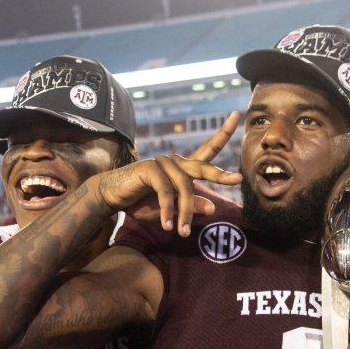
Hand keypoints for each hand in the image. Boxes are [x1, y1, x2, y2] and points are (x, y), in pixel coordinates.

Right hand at [91, 113, 241, 236]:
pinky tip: (167, 226)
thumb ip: (190, 208)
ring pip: (185, 189)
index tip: (236, 115)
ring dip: (185, 214)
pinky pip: (167, 192)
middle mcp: (175, 162)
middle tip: (237, 179)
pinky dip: (168, 211)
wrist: (112, 199)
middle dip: (220, 175)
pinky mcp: (151, 168)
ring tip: (183, 233)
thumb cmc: (140, 203)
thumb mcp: (170, 211)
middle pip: (203, 167)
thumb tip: (213, 208)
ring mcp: (163, 162)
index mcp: (183, 168)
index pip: (207, 150)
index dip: (222, 134)